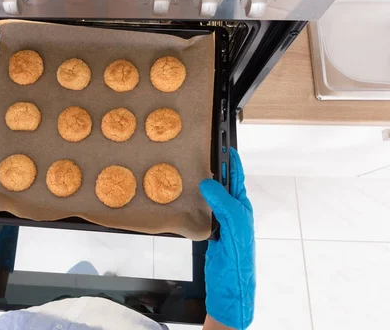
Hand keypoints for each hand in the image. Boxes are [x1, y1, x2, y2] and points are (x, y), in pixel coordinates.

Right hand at [200, 148, 254, 329]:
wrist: (230, 286)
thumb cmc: (237, 258)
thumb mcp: (234, 226)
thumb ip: (223, 203)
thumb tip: (209, 182)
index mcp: (242, 207)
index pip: (236, 176)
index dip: (230, 159)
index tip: (221, 142)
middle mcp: (233, 211)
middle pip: (224, 183)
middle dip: (215, 166)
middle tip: (200, 152)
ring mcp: (221, 220)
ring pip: (212, 195)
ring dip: (204, 182)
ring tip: (191, 169)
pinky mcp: (210, 230)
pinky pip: (203, 208)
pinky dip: (196, 198)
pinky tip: (186, 196)